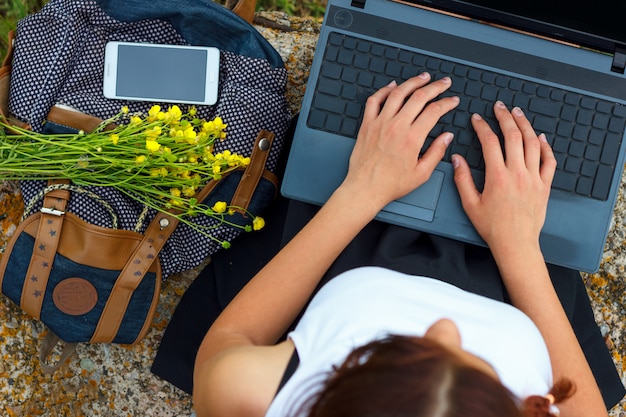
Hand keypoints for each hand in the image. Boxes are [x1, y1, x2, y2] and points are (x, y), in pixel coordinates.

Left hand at [341, 73, 458, 210]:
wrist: (365, 188)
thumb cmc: (390, 184)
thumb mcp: (421, 173)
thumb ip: (436, 152)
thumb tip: (447, 137)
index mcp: (412, 138)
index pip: (434, 111)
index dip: (447, 102)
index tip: (452, 100)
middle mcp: (396, 126)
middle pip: (419, 96)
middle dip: (435, 87)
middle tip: (443, 82)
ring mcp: (380, 123)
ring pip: (397, 93)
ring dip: (412, 82)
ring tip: (423, 77)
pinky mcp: (367, 125)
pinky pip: (374, 100)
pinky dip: (384, 90)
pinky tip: (392, 86)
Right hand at [452, 101, 556, 252]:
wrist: (516, 243)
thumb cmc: (492, 227)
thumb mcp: (470, 204)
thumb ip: (462, 179)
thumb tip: (456, 159)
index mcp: (497, 176)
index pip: (490, 142)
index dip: (482, 127)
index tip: (477, 119)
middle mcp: (518, 173)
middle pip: (513, 136)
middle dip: (505, 117)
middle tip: (499, 107)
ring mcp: (534, 178)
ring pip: (533, 143)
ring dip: (525, 125)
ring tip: (518, 113)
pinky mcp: (544, 185)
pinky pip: (549, 161)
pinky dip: (546, 146)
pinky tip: (541, 137)